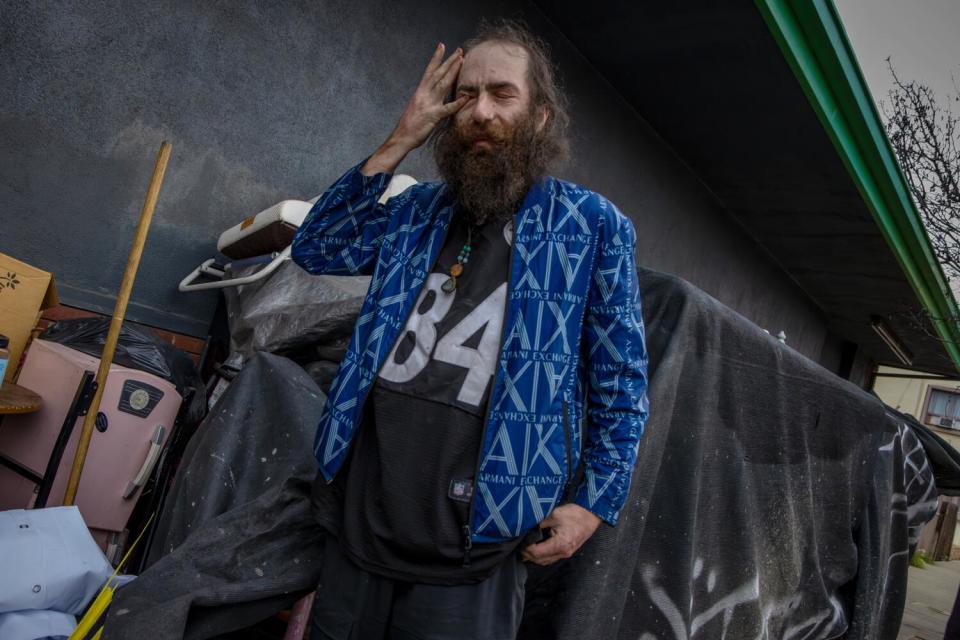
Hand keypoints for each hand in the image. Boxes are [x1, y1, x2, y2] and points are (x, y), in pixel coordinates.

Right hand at [362, 43, 468, 175]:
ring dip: (453, 72)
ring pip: (443, 84)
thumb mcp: (417, 107)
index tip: (442, 46)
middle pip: (438, 74)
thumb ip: (426, 99)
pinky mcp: (433, 116)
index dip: (436, 58)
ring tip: (462, 61)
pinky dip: (457, 103)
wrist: (402, 137)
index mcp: (420, 91)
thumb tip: (433, 94)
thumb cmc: (410, 124)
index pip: (429, 70)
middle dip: (449, 61)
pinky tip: (466, 97)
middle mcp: (423, 94)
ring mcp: (428, 104)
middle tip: (459, 50)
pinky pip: (447, 108)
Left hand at [521, 503, 601, 565]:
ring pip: (545, 561)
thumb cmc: (575, 514)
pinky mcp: (567, 551)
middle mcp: (563, 552)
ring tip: (525, 548)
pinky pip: (551, 558)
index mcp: (560, 544)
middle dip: (528, 555)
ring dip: (534, 557)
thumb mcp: (554, 514)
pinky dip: (542, 556)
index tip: (520, 542)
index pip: (537, 552)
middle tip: (519, 546)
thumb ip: (539, 522)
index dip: (526, 549)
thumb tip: (526, 527)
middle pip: (540, 560)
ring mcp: (566, 553)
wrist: (591, 515)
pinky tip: (536, 549)